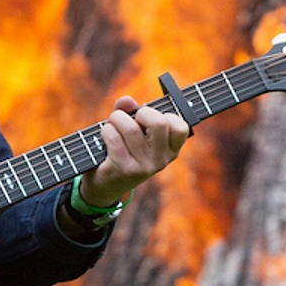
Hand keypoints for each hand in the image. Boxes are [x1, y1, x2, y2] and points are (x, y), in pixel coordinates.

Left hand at [76, 95, 189, 210]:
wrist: (106, 185)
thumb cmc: (124, 151)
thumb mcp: (133, 130)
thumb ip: (132, 111)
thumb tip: (126, 100)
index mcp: (170, 150)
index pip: (180, 127)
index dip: (164, 115)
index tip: (150, 120)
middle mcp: (161, 160)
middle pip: (158, 122)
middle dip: (140, 112)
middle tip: (131, 118)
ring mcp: (144, 167)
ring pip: (131, 128)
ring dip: (116, 119)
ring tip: (112, 124)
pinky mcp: (125, 169)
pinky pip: (114, 137)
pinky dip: (106, 130)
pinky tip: (105, 135)